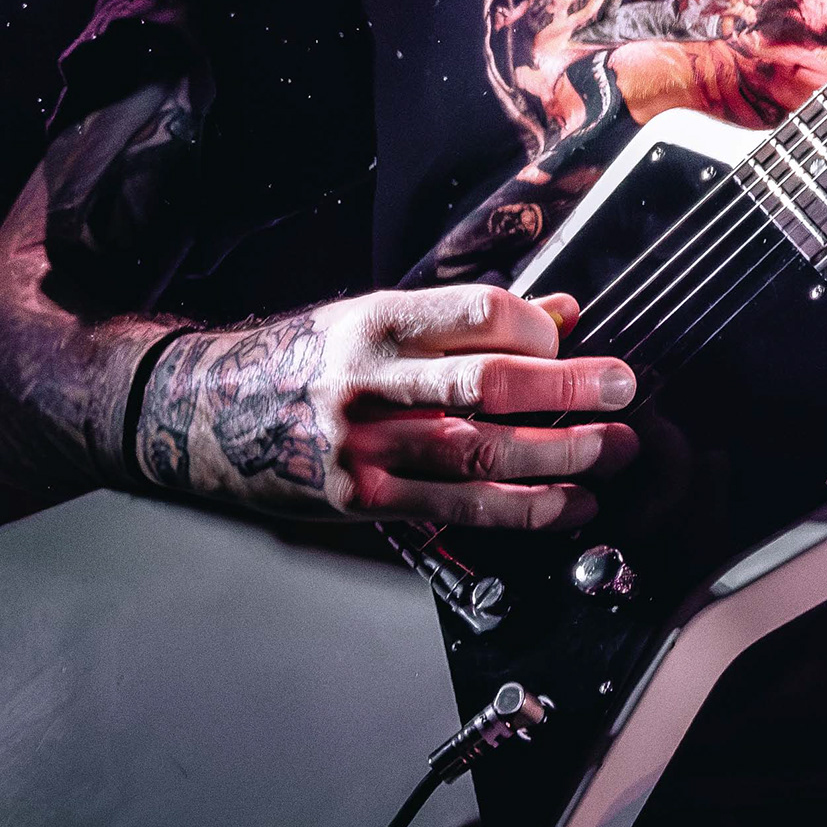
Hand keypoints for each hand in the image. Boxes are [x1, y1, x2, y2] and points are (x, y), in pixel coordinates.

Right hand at [135, 285, 637, 526]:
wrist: (203, 414)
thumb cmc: (304, 360)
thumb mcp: (374, 319)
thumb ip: (465, 322)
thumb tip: (562, 316)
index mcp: (375, 320)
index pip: (478, 315)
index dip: (538, 331)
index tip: (572, 343)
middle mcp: (367, 382)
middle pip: (487, 385)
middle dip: (568, 390)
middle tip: (623, 389)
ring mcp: (361, 447)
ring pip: (480, 456)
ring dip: (561, 456)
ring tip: (615, 451)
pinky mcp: (360, 501)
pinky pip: (458, 510)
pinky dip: (524, 511)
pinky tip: (571, 504)